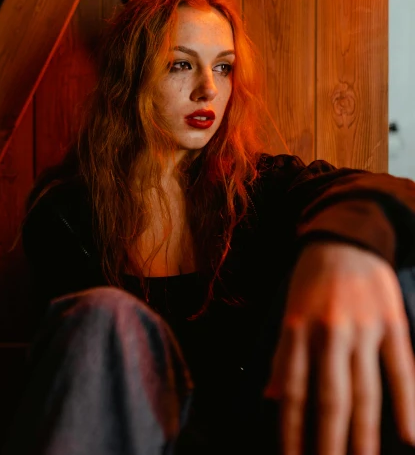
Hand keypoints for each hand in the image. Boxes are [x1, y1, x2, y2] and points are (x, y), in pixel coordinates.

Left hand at [265, 242, 414, 454]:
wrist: (345, 238)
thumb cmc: (310, 284)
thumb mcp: (286, 314)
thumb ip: (283, 358)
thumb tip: (271, 398)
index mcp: (296, 332)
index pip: (293, 393)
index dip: (292, 431)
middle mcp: (327, 333)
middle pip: (330, 399)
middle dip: (329, 443)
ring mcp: (363, 329)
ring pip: (365, 392)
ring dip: (365, 435)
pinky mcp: (393, 324)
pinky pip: (402, 369)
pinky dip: (408, 404)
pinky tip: (411, 437)